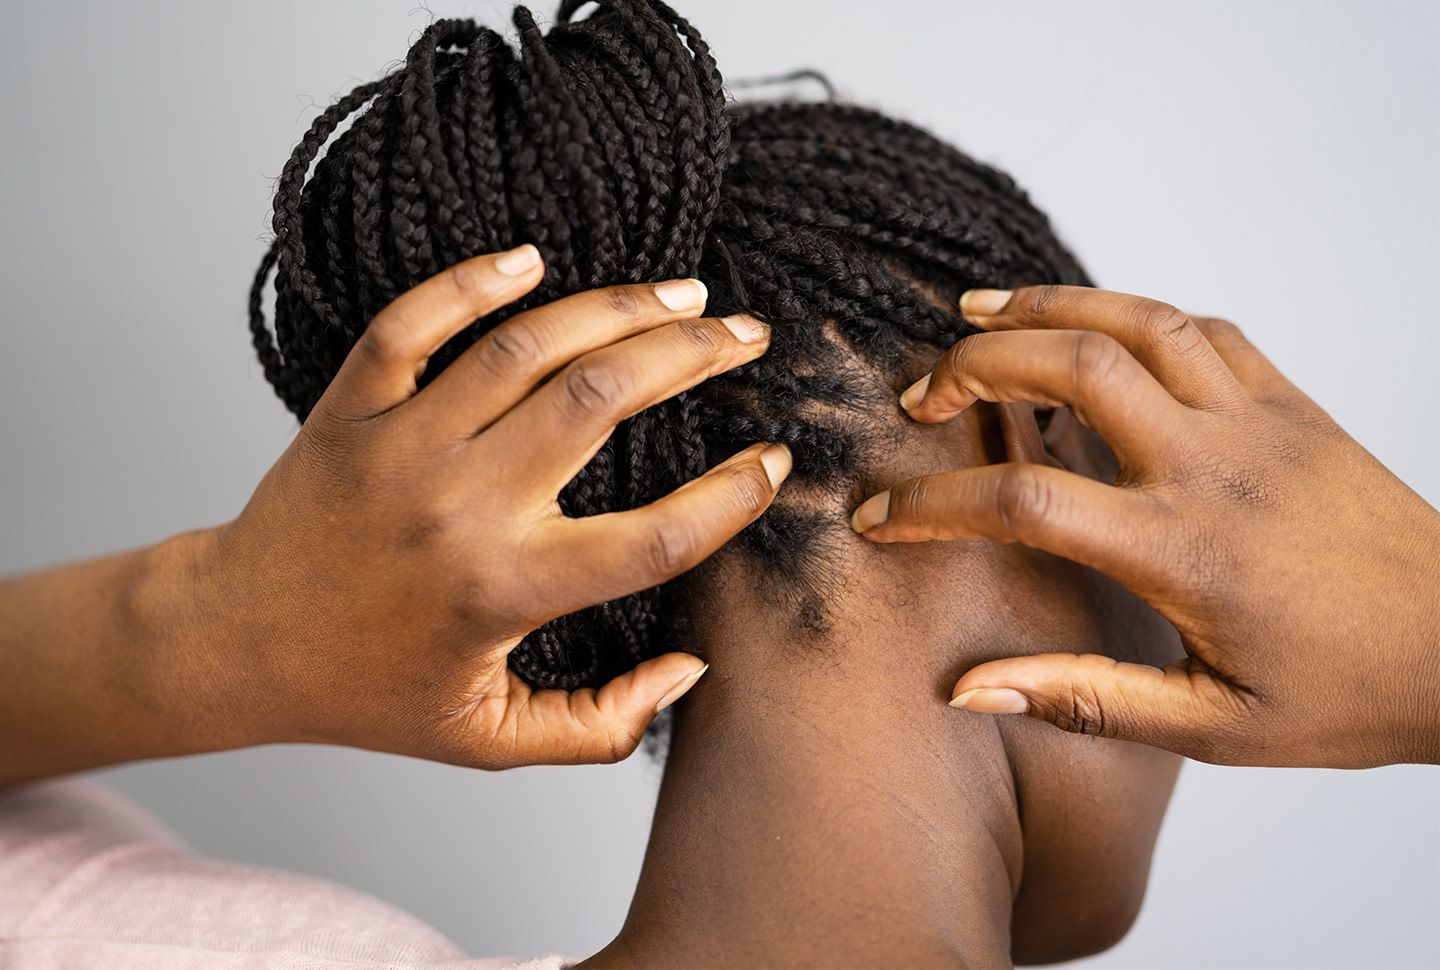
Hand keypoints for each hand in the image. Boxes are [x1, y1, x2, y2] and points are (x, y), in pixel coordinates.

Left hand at [181, 245, 788, 767]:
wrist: (234, 643)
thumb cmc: (368, 693)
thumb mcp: (490, 739)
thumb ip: (601, 726)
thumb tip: (689, 671)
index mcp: (506, 590)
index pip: (653, 538)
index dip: (730, 498)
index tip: (771, 462)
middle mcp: (462, 507)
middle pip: (602, 402)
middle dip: (692, 356)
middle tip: (744, 335)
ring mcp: (402, 446)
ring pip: (526, 349)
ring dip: (616, 309)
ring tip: (680, 293)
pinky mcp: (351, 408)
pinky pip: (412, 323)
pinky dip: (470, 280)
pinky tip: (532, 258)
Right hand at [851, 285, 1438, 767]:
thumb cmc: (1347, 694)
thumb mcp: (1211, 727)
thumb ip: (1083, 701)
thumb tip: (967, 689)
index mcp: (1181, 550)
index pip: (1023, 500)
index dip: (933, 504)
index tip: (879, 516)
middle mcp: (1211, 465)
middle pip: (1070, 367)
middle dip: (975, 364)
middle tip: (921, 392)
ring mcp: (1256, 420)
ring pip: (1134, 322)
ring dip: (1044, 307)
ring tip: (975, 312)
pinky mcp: (1291, 402)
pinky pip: (1202, 327)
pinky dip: (1131, 312)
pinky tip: (1093, 327)